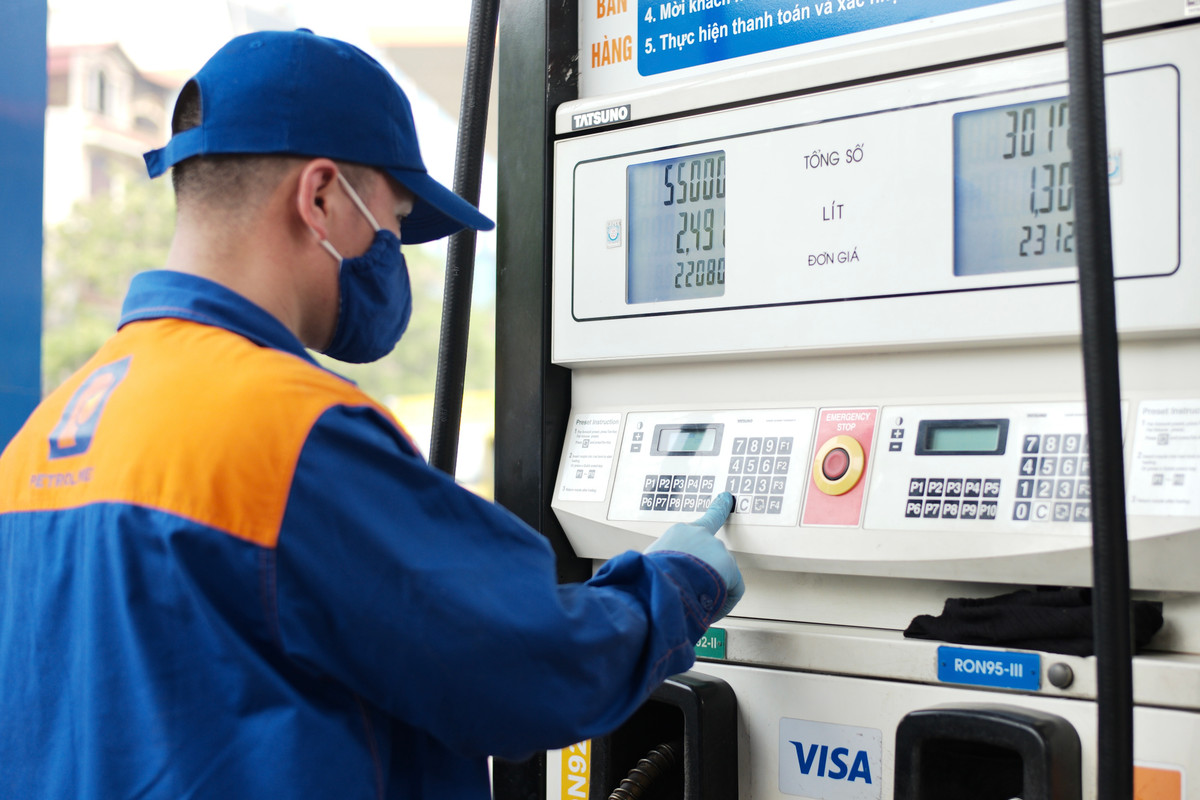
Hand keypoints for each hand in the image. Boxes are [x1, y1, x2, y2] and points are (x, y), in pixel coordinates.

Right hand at [645, 492, 742, 618]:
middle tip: (694, 591)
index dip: (719, 508)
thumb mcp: (650, 561)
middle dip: (707, 572)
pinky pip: (733, 589)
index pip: (705, 519)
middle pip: (712, 555)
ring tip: (695, 603)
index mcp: (680, 532)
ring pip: (722, 573)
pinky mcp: (729, 567)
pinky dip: (723, 603)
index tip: (727, 498)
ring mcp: (717, 550)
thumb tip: (663, 573)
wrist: (660, 584)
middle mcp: (702, 536)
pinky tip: (711, 612)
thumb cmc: (649, 576)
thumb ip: (664, 560)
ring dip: (712, 587)